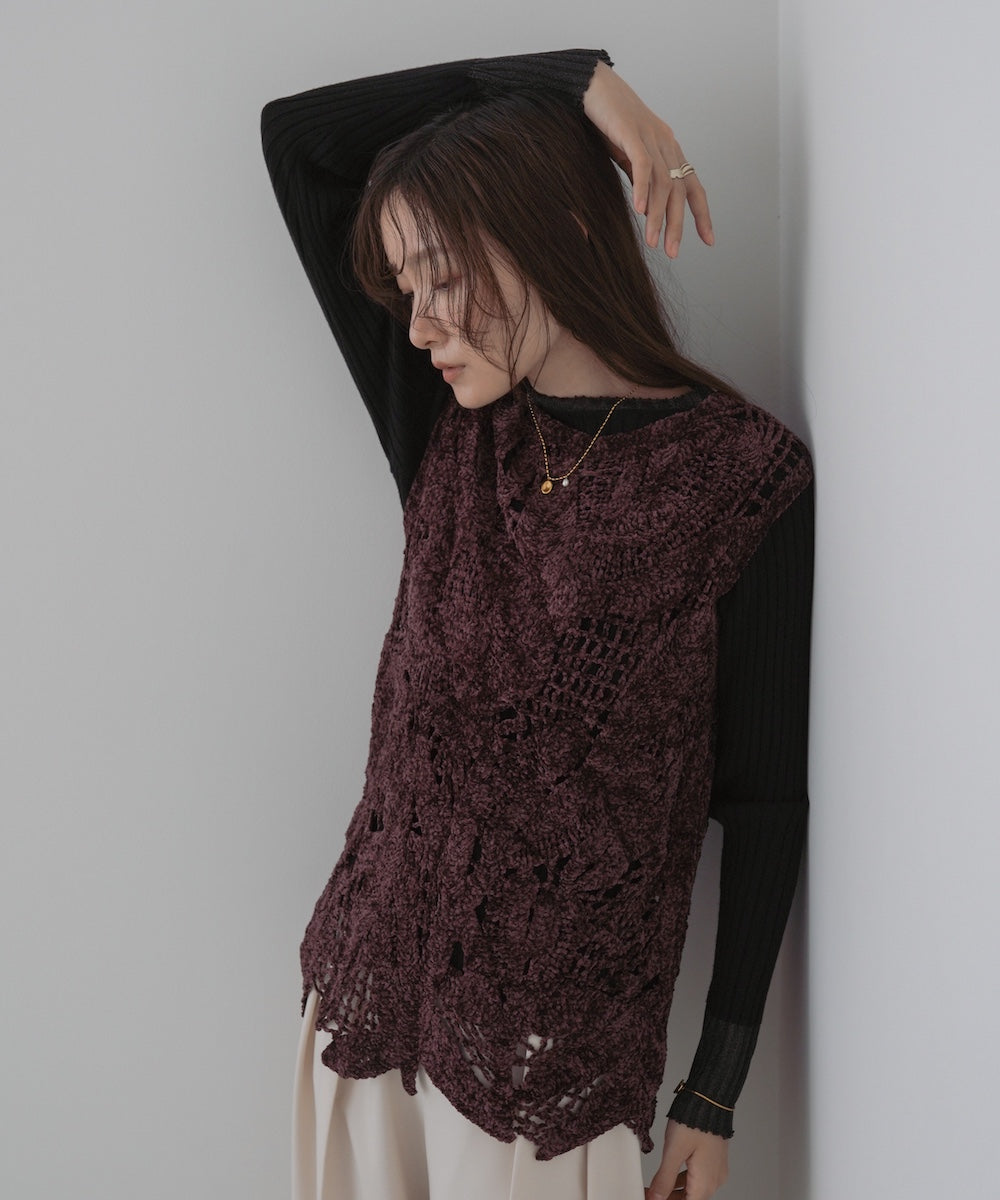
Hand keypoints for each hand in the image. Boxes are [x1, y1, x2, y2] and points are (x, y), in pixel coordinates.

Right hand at [582, 61, 713, 258]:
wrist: (591, 84)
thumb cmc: (607, 120)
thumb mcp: (627, 154)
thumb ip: (639, 176)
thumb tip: (646, 205)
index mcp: (668, 150)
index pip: (692, 187)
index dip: (701, 215)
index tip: (708, 240)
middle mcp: (666, 144)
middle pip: (679, 191)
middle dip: (678, 225)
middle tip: (672, 253)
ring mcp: (651, 137)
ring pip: (662, 183)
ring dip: (659, 216)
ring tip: (653, 242)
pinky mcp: (632, 132)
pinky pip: (642, 165)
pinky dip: (643, 189)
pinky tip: (640, 211)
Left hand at [644, 1118, 728, 1199]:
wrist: (710, 1098)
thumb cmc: (695, 1120)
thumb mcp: (674, 1151)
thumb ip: (664, 1178)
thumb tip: (655, 1198)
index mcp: (705, 1183)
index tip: (653, 1199)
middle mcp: (714, 1181)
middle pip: (691, 1199)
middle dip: (670, 1198)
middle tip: (652, 1192)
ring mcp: (716, 1171)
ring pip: (694, 1190)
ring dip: (676, 1192)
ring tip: (656, 1186)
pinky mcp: (715, 1161)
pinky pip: (699, 1178)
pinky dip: (684, 1181)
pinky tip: (672, 1175)